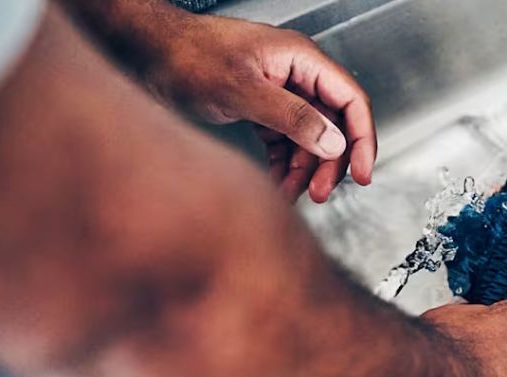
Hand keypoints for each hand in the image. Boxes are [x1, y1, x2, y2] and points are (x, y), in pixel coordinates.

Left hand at [145, 13, 375, 202]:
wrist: (144, 51)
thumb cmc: (185, 55)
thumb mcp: (241, 90)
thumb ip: (292, 117)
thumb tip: (333, 143)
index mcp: (302, 59)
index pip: (351, 101)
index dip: (362, 140)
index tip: (362, 173)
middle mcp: (297, 74)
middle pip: (334, 126)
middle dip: (328, 163)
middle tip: (319, 192)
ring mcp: (281, 91)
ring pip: (310, 139)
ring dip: (304, 171)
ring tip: (292, 195)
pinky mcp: (264, 107)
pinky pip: (287, 142)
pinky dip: (284, 165)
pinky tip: (277, 183)